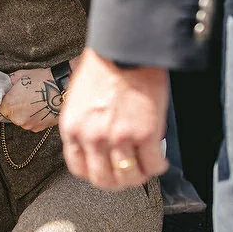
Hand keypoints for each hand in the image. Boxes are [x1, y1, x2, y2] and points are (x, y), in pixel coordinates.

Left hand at [0, 68, 62, 131]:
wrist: (63, 88)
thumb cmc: (42, 80)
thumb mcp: (20, 76)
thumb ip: (7, 84)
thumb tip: (0, 87)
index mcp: (9, 105)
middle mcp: (17, 118)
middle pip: (8, 117)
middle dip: (12, 109)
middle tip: (22, 97)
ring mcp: (28, 124)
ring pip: (21, 120)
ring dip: (24, 113)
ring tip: (35, 101)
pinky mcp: (39, 128)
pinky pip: (31, 123)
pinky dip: (34, 117)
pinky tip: (41, 107)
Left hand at [59, 49, 168, 189]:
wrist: (126, 50)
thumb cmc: (105, 67)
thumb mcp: (80, 99)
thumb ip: (85, 124)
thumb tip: (97, 143)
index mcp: (72, 128)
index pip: (78, 168)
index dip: (95, 174)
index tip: (106, 171)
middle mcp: (92, 137)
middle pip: (104, 179)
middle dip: (119, 182)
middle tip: (129, 174)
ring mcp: (118, 138)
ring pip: (129, 177)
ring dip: (139, 176)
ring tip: (146, 167)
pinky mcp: (145, 134)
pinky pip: (153, 165)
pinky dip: (159, 167)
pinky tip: (160, 160)